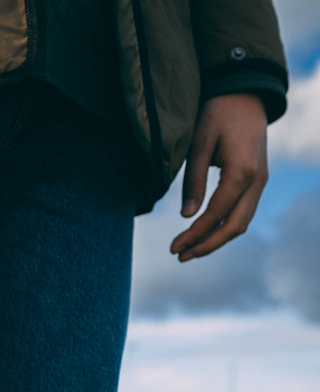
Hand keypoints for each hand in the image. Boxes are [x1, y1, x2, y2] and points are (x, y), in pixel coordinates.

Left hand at [170, 93, 267, 260]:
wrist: (245, 92)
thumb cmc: (218, 112)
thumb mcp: (200, 143)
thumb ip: (194, 180)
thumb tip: (187, 216)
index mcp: (242, 171)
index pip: (216, 214)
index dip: (194, 235)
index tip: (173, 248)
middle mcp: (257, 180)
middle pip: (234, 227)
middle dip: (206, 246)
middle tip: (180, 256)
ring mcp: (260, 181)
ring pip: (241, 223)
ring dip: (216, 240)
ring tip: (189, 250)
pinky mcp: (258, 181)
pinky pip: (243, 213)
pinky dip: (224, 228)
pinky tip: (205, 233)